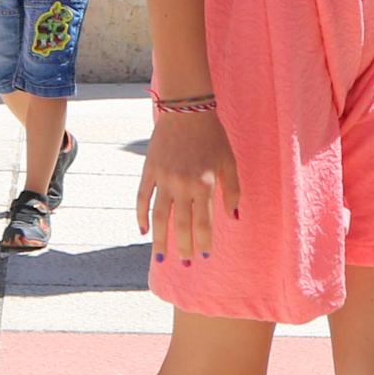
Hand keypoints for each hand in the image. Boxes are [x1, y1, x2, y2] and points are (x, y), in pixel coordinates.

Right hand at [139, 104, 239, 263]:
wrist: (186, 109)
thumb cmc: (213, 136)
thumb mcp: (230, 162)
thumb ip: (233, 191)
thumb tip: (233, 218)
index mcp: (205, 184)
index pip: (204, 222)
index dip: (204, 241)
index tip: (204, 255)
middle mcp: (183, 184)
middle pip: (181, 225)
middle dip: (183, 248)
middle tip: (184, 264)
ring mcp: (163, 178)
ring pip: (159, 216)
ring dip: (160, 240)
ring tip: (161, 258)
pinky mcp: (149, 170)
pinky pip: (142, 197)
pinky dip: (140, 215)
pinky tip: (143, 231)